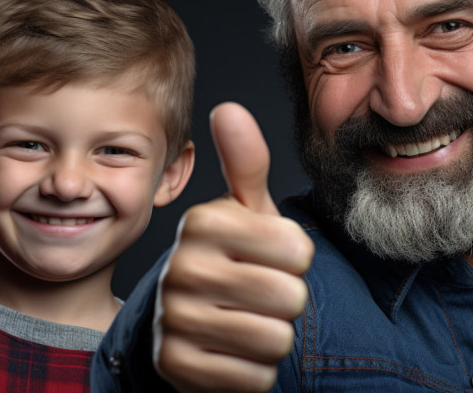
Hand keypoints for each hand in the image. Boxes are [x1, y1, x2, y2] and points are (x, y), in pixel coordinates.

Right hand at [153, 102, 313, 391]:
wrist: (192, 321)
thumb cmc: (233, 258)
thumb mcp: (245, 211)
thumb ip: (245, 162)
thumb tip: (229, 108)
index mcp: (203, 223)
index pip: (298, 251)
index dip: (297, 260)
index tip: (272, 257)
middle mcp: (181, 268)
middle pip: (289, 297)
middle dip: (287, 301)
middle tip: (260, 294)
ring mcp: (174, 319)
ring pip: (273, 340)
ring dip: (273, 337)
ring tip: (248, 321)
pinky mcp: (176, 366)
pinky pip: (254, 378)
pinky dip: (255, 371)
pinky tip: (232, 352)